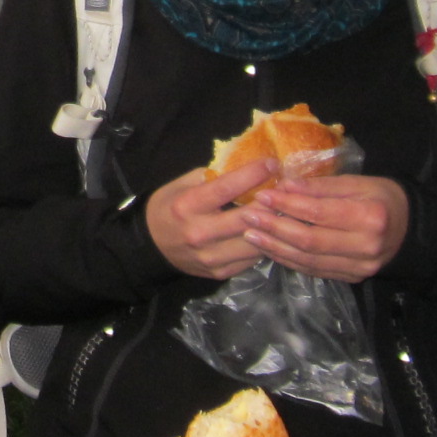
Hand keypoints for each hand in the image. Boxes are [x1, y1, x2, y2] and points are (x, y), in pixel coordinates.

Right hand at [144, 158, 279, 279]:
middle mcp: (200, 233)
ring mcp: (211, 257)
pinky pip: (251, 259)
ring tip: (284, 211)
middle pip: (247, 217)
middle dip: (272, 201)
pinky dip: (263, 244)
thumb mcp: (181, 184)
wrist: (150, 246)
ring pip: (255, 242)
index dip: (253, 174)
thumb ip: (210, 176)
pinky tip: (269, 231)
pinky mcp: (219, 273)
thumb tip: (244, 167)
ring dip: (272, 226)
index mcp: (188, 205)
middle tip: (286, 189)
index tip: (273, 163)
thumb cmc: (168, 207)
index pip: (227, 187)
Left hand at [242, 173, 410, 282]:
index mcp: (370, 217)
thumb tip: (285, 186)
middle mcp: (365, 247)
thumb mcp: (358, 182)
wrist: (409, 229)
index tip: (264, 195)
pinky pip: (314, 271)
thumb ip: (321, 186)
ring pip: (308, 260)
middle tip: (248, 215)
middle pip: (310, 241)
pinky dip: (289, 260)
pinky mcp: (351, 278)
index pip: (319, 213)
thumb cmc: (382, 197)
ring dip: (276, 247)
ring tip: (251, 233)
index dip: (288, 205)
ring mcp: (359, 268)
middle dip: (275, 228)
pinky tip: (270, 248)